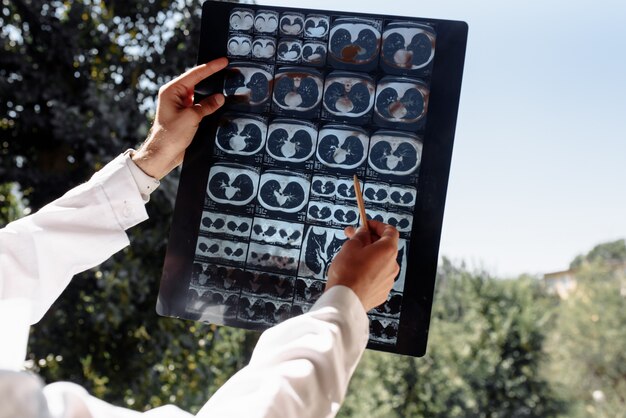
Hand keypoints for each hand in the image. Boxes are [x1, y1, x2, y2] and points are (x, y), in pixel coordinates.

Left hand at [132, 57, 228, 178]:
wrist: (162, 154)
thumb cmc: (169, 136)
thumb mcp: (191, 118)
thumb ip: (207, 106)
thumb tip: (220, 98)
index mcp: (171, 91)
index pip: (194, 74)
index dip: (210, 67)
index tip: (222, 61)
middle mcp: (175, 95)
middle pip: (197, 81)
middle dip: (212, 77)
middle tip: (227, 69)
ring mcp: (180, 105)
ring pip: (199, 94)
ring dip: (211, 92)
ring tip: (226, 85)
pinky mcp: (185, 114)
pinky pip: (200, 105)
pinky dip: (209, 104)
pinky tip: (219, 104)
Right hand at [326, 220, 399, 310]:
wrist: (344, 301)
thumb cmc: (347, 273)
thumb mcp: (351, 246)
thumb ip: (360, 235)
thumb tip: (364, 232)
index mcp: (388, 251)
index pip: (390, 231)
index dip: (378, 225)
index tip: (366, 225)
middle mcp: (393, 265)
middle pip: (384, 246)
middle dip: (369, 240)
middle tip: (353, 237)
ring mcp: (389, 280)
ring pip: (380, 262)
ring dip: (369, 255)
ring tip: (351, 255)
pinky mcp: (382, 292)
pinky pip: (377, 276)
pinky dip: (369, 270)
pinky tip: (355, 271)